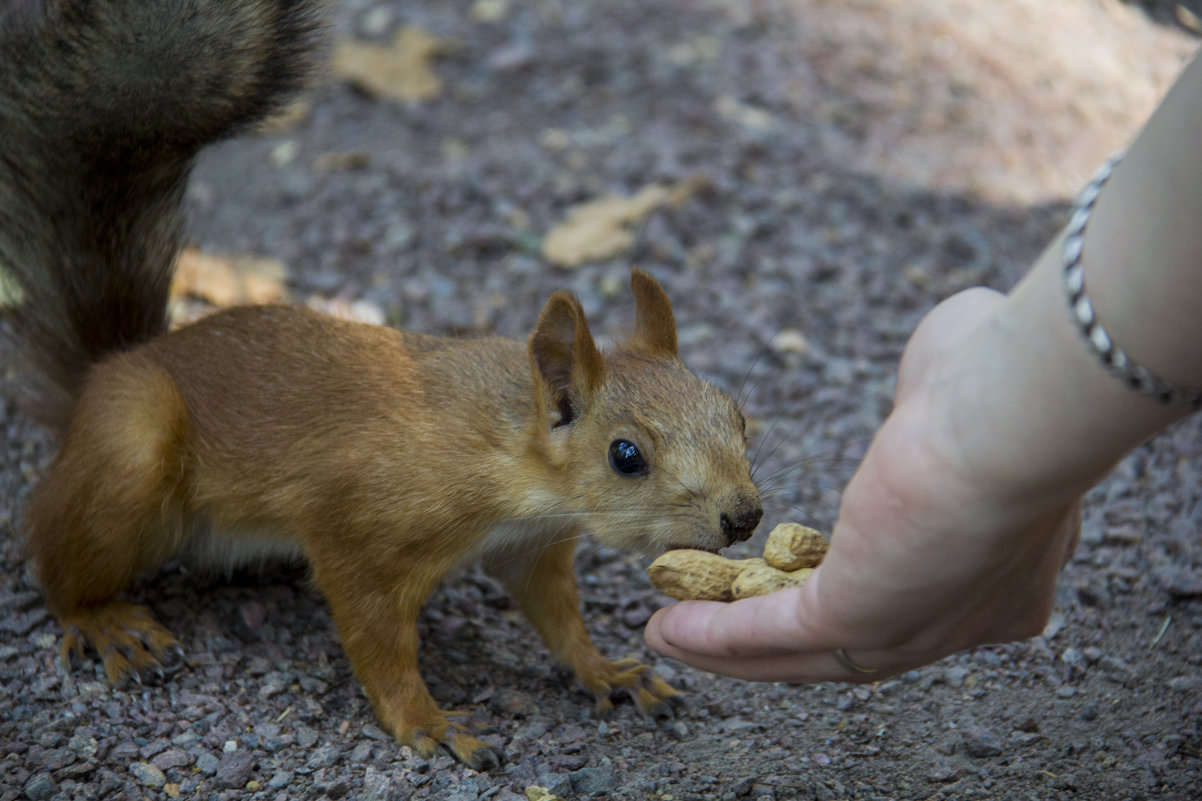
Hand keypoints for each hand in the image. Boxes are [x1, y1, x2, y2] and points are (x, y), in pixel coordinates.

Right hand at [645, 287, 1083, 680]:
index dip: (852, 584)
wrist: (1014, 412)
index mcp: (1008, 568)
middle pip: (850, 643)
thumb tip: (928, 380)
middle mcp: (964, 618)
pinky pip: (772, 633)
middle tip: (715, 620)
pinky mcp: (859, 618)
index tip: (797, 567)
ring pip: (803, 650)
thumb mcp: (961, 385)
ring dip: (729, 646)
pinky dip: (715, 635)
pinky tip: (668, 627)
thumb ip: (934, 396)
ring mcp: (912, 627)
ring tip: (672, 634)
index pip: (915, 593)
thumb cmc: (1003, 382)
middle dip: (774, 634)